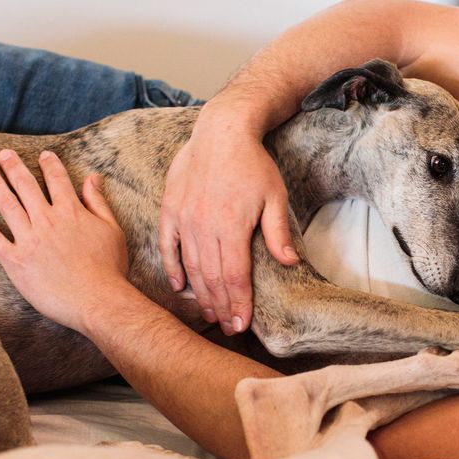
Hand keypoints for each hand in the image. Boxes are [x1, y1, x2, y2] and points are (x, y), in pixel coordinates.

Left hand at [0, 149, 129, 333]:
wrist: (97, 301)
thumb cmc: (109, 269)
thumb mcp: (112, 231)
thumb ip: (98, 203)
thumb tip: (92, 178)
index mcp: (72, 212)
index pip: (57, 180)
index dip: (49, 165)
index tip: (43, 155)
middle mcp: (47, 220)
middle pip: (26, 186)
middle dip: (13, 166)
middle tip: (3, 154)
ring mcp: (29, 239)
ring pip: (6, 204)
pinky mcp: (15, 260)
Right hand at [158, 110, 298, 335]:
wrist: (221, 132)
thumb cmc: (252, 164)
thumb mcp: (274, 196)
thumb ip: (277, 233)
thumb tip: (290, 263)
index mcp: (231, 226)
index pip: (235, 276)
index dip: (239, 303)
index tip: (242, 324)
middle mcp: (204, 226)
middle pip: (212, 278)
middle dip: (222, 306)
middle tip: (228, 327)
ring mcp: (184, 219)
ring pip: (192, 266)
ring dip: (201, 294)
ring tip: (210, 314)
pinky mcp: (171, 210)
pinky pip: (168, 246)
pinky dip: (173, 268)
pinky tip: (179, 287)